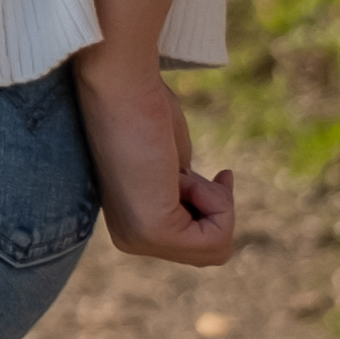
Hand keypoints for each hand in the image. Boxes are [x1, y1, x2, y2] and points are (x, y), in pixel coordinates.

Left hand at [73, 51, 234, 265]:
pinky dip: (217, 201)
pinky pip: (216, 238)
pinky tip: (183, 175)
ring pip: (217, 248)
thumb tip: (207, 207)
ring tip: (182, 171)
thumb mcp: (173, 164)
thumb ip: (183, 190)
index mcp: (132, 226)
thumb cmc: (145, 109)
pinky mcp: (154, 231)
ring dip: (216, 201)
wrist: (122, 87)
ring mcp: (139, 239)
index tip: (214, 174)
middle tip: (189, 171)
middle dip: (217, 205)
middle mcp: (130, 240)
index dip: (217, 207)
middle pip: (211, 251)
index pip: (198, 243)